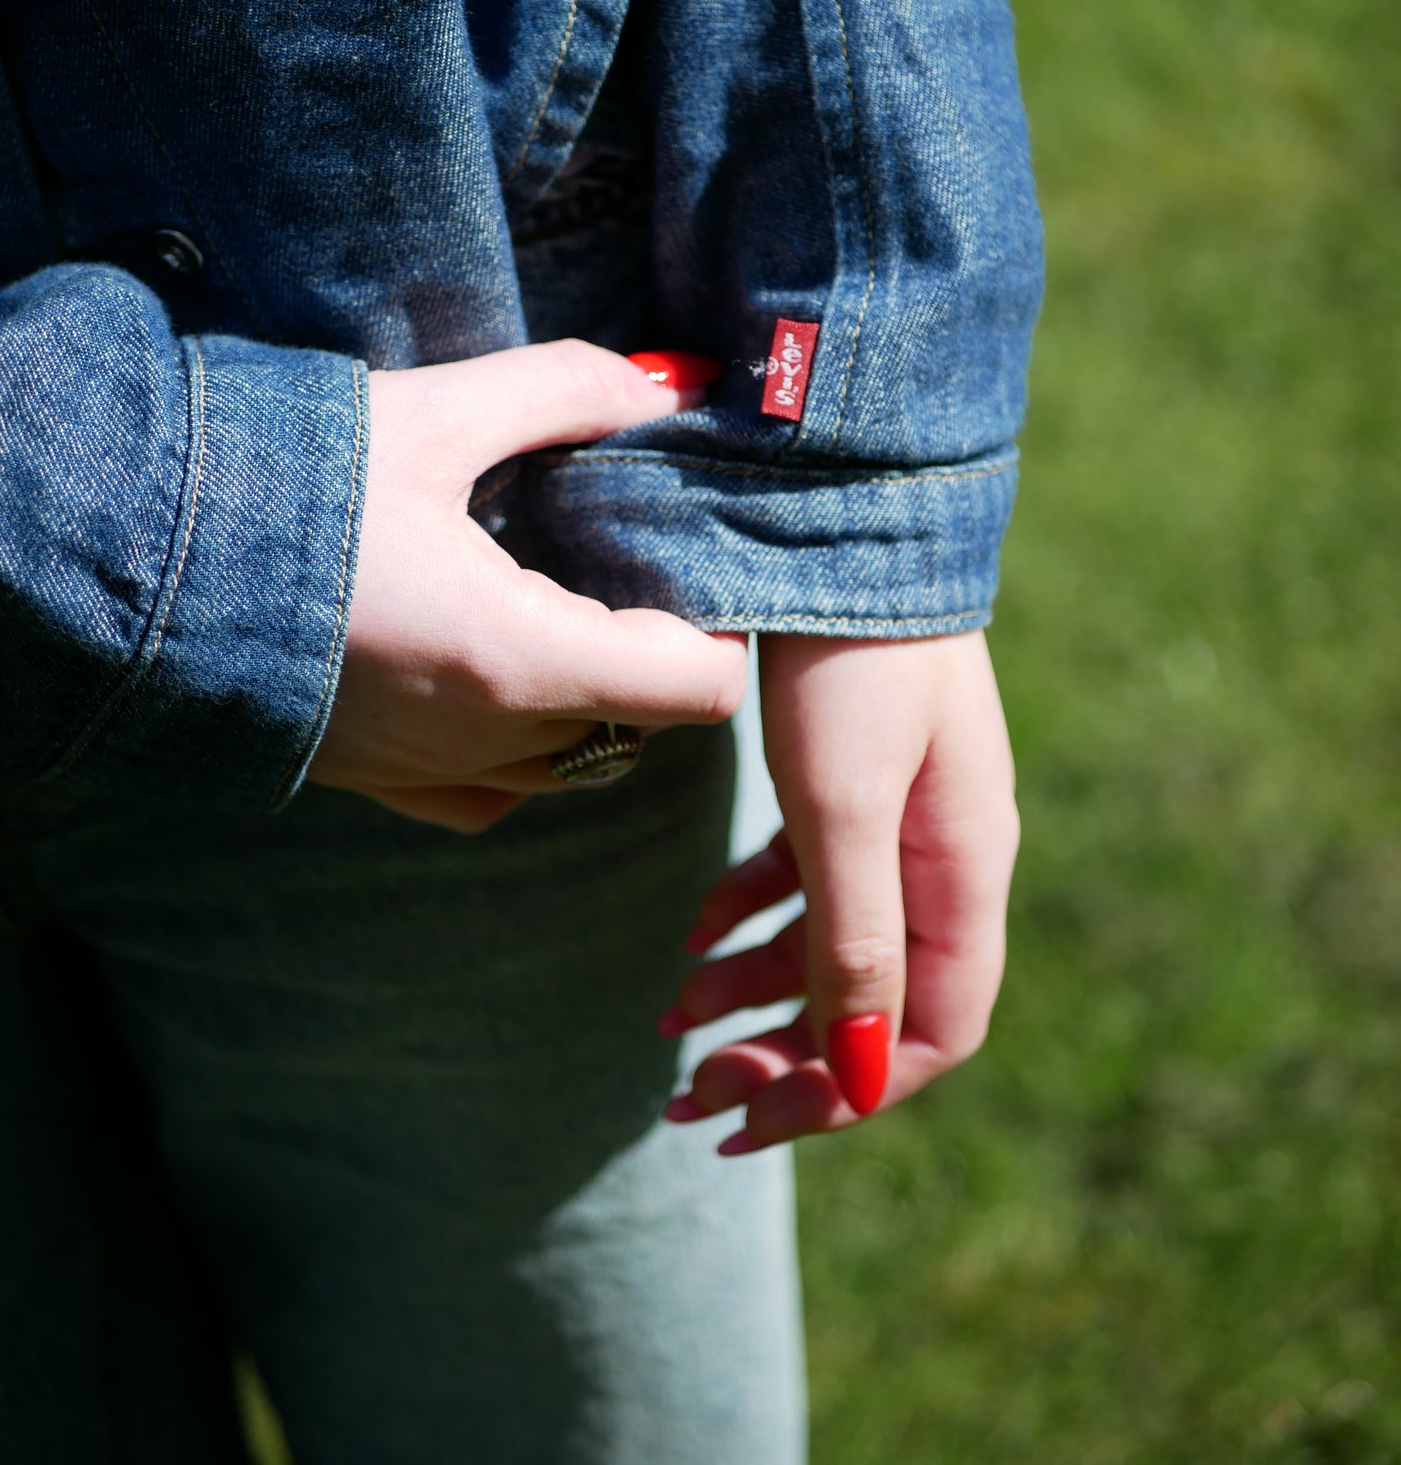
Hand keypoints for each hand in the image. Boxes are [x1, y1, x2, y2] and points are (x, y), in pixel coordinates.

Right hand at [309, 340, 747, 829]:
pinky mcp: (371, 783)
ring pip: (569, 764)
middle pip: (640, 722)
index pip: (698, 691)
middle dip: (650, 650)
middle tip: (615, 563)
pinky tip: (488, 675)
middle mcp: (485, 741)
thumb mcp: (435, 414)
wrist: (129, 560)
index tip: (680, 563)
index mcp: (521, 659)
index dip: (715, 627)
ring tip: (550, 606)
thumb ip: (569, 391)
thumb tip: (675, 378)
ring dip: (587, 699)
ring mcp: (424, 773)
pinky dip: (517, 748)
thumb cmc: (287, 484)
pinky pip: (488, 796)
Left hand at [661, 631, 1018, 1150]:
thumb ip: (856, 936)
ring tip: (669, 1019)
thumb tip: (857, 1072)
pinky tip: (695, 927)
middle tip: (693, 1092)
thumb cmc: (849, 658)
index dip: (848, 1090)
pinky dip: (752, 912)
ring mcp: (899, 812)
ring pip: (833, 942)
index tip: (751, 1115)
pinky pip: (810, 875)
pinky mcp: (852, 774)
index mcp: (962, 873)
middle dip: (786, 1056)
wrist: (840, 515)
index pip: (932, 1030)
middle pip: (876, 997)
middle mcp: (942, 856)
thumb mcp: (843, 802)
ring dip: (756, 992)